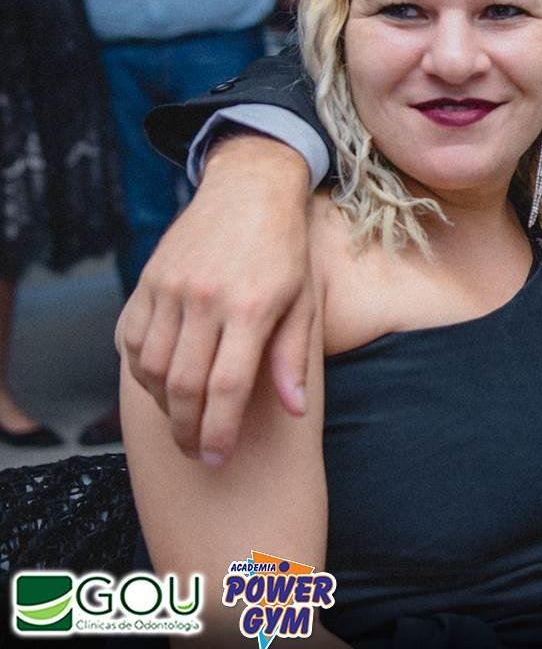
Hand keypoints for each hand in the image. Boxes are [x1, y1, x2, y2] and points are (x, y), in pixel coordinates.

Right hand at [116, 134, 313, 461]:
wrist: (249, 190)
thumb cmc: (285, 252)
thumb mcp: (304, 301)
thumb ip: (293, 358)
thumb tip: (293, 410)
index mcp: (251, 308)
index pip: (226, 388)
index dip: (219, 431)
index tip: (217, 458)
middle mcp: (205, 299)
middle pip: (182, 385)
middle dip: (186, 429)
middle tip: (196, 451)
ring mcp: (170, 288)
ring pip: (149, 367)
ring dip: (162, 404)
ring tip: (183, 419)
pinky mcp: (148, 281)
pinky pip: (131, 339)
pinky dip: (141, 369)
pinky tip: (160, 383)